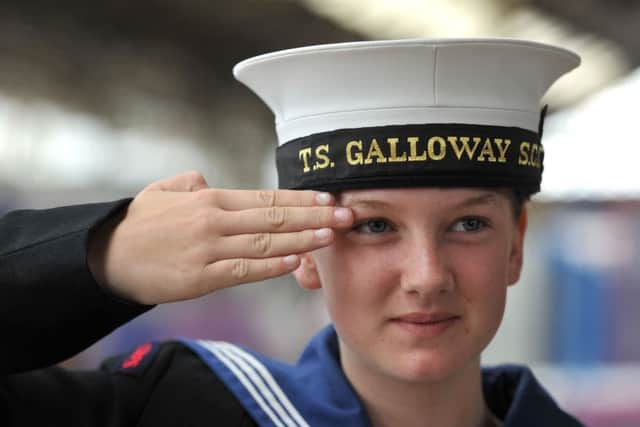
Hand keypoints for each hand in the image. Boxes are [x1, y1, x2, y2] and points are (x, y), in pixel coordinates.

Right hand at [88, 172, 352, 304]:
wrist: (107, 257)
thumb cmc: (139, 225)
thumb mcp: (162, 192)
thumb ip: (189, 183)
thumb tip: (206, 179)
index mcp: (210, 198)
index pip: (265, 197)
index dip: (300, 198)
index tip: (328, 198)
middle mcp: (214, 220)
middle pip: (274, 216)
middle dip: (314, 216)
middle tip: (346, 216)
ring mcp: (209, 248)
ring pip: (264, 242)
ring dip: (301, 239)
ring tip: (331, 237)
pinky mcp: (201, 277)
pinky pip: (242, 270)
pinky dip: (270, 265)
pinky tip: (293, 262)